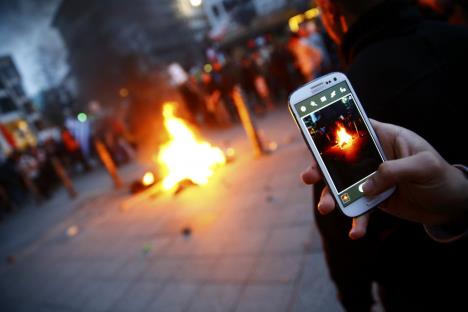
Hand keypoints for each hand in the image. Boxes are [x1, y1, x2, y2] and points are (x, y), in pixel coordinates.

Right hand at [302, 119, 467, 238]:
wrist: (449, 204)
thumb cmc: (440, 175)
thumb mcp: (423, 166)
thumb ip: (393, 171)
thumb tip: (366, 187)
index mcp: (384, 138)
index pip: (354, 128)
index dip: (333, 130)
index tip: (312, 136)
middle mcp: (372, 157)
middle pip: (339, 159)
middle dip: (320, 168)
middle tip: (308, 177)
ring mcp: (370, 178)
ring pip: (342, 186)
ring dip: (331, 197)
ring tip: (326, 208)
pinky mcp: (372, 199)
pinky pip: (358, 209)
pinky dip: (356, 221)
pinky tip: (356, 232)